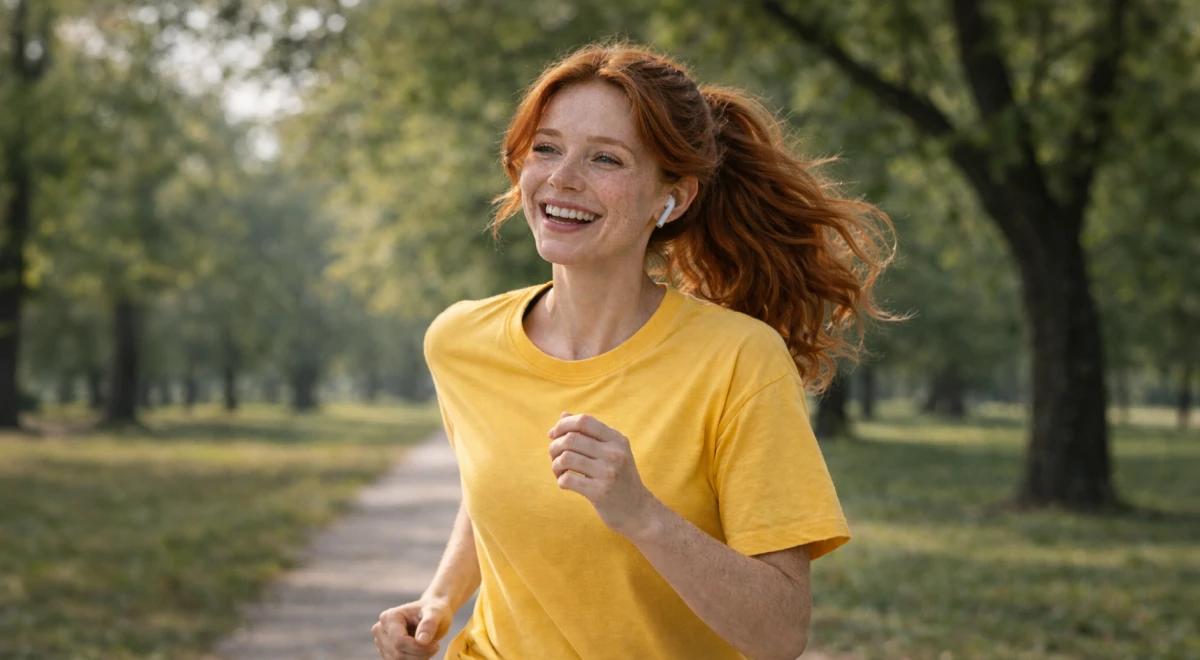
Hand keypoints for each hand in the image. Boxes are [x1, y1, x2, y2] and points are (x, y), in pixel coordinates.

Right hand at [371, 598, 450, 658]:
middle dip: (420, 654)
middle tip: (435, 647)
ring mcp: (381, 642)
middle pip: (398, 654)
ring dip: (417, 659)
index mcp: (389, 617)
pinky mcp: (386, 652)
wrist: (429, 614)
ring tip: (429, 648)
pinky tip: (422, 652)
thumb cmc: (432, 611)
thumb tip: (422, 641)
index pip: (399, 641)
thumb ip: (429, 624)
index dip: (418, 648)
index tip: (436, 645)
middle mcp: (380, 629)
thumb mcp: (435, 613)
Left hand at [547, 412, 659, 539]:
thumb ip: (589, 433)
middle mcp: (615, 453)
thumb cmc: (620, 479)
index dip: (563, 424)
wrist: (639, 512)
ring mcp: (608, 473)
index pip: (584, 421)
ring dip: (555, 465)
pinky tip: (565, 484)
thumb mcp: (611, 452)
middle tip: (554, 457)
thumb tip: (563, 415)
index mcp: (617, 440)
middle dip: (554, 446)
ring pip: (566, 458)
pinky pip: (568, 479)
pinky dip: (561, 480)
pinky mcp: (600, 492)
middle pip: (571, 438)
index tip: (553, 435)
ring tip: (559, 472)